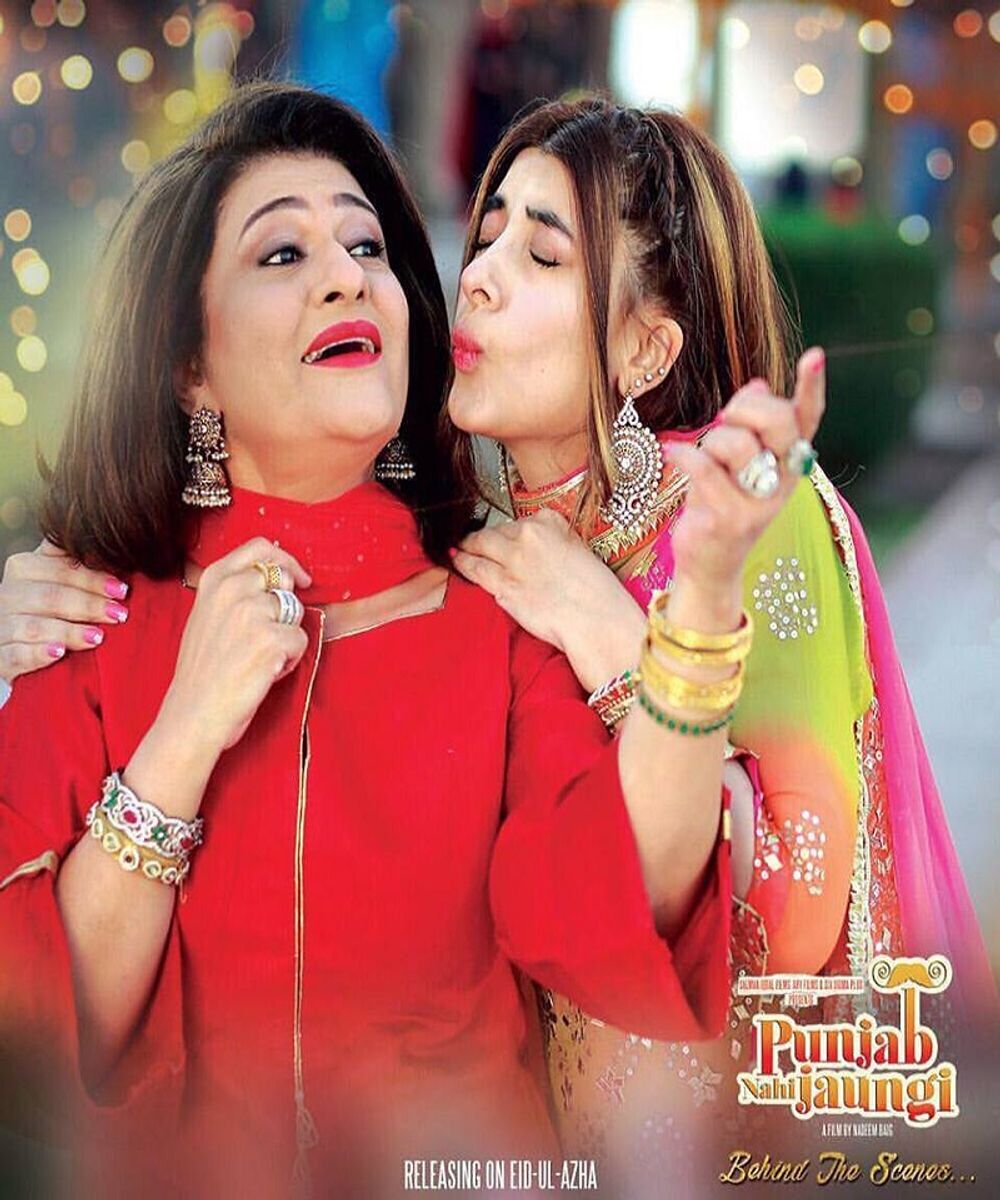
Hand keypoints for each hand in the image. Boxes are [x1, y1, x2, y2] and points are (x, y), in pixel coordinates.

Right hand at [0, 541, 131, 682]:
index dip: (92, 579)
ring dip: (68, 631)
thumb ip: (80, 565)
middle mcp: (8, 594)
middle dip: (88, 606)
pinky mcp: (0, 656)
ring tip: (97, 637)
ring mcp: (1, 625)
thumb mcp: (63, 581)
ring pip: (34, 626)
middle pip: (50, 597)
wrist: (20, 641)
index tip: (121, 590)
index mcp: (24, 567)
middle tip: (119, 615)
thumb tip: (116, 553)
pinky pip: (16, 654)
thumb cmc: (52, 606)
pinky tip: (59, 652)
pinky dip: (38, 653)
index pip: (60, 569)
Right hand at [155, 538, 311, 757]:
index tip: (298, 577)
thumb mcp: (206, 615)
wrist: (193, 713)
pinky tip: (264, 672)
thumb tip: (275, 571)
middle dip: (284, 608)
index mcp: (214, 579)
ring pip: (296, 612)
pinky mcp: (271, 639)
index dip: (285, 560)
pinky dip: (290, 660)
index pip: (260, 547)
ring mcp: (252, 613)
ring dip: (286, 636)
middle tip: (264, 637)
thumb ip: (233, 590)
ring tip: (259, 658)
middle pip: (284, 580)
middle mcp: (233, 589)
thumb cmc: (202, 671)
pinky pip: (301, 641)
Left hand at [452, 508, 645, 691]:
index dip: (509, 533)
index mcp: (551, 523)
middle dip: (484, 539)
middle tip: (474, 543)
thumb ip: (558, 543)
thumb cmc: (598, 594)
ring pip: (480, 546)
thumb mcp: (582, 553)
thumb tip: (542, 548)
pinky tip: (458, 563)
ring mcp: (514, 559)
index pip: (519, 522)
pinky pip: (474, 568)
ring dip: (467, 548)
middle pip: (496, 532)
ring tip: (459, 551)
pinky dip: (463, 565)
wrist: (597, 620)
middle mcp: (529, 536)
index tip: (505, 538)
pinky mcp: (503, 584)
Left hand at [664, 347, 825, 601]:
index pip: (807, 419)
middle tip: (724, 420)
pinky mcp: (730, 521)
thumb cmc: (718, 503)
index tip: (814, 355)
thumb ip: (747, 425)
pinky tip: (672, 453)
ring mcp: (759, 505)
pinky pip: (705, 469)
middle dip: (745, 409)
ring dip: (711, 440)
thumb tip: (759, 384)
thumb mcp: (733, 460)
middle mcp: (783, 483)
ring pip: (738, 444)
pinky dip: (684, 455)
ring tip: (698, 453)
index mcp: (788, 463)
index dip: (812, 387)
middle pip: (778, 422)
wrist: (708, 565)